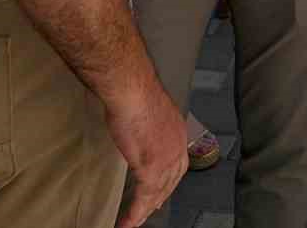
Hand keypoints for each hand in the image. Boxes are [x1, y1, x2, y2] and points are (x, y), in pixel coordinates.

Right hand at [107, 76, 187, 227]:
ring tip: (135, 221)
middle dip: (160, 197)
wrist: (132, 91)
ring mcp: (166, 160)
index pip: (178, 162)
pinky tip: (128, 223)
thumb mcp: (149, 107)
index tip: (162, 188)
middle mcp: (177, 147)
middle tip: (150, 210)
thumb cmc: (135, 92)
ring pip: (157, 193)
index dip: (169, 178)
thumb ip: (148, 121)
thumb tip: (139, 123)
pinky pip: (143, 199)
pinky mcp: (151, 170)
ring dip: (145, 210)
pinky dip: (135, 213)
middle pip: (171, 181)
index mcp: (178, 131)